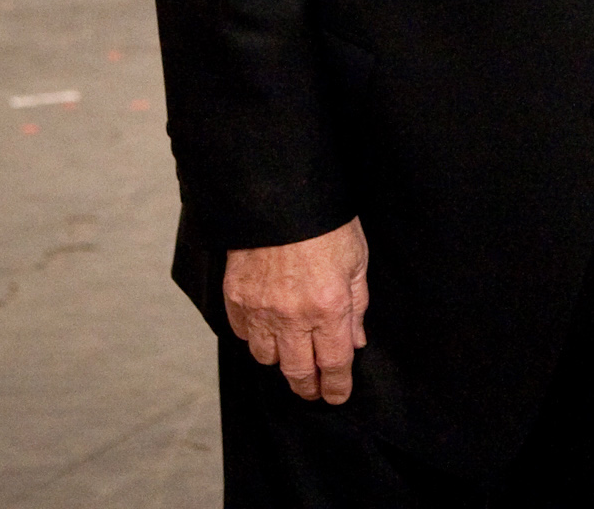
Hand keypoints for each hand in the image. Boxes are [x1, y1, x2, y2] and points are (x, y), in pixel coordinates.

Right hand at [224, 216, 369, 403]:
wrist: (280, 197)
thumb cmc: (326, 224)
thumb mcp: (356, 261)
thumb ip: (357, 304)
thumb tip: (356, 340)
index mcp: (328, 306)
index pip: (333, 362)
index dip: (336, 386)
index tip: (337, 396)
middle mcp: (292, 315)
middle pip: (297, 370)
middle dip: (307, 387)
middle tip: (313, 392)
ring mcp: (260, 309)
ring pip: (266, 357)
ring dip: (281, 361)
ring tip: (291, 358)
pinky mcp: (236, 298)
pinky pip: (243, 334)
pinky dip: (255, 338)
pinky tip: (266, 332)